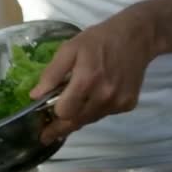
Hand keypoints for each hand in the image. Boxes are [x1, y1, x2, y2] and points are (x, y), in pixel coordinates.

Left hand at [30, 6, 156, 144]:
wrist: (135, 37)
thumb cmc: (99, 39)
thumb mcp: (70, 48)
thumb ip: (52, 73)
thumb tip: (35, 96)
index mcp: (87, 80)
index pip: (64, 112)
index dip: (52, 113)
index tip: (42, 117)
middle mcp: (104, 95)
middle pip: (76, 121)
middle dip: (60, 127)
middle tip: (46, 134)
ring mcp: (118, 102)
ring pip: (90, 120)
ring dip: (79, 116)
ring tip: (71, 108)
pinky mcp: (128, 104)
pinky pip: (105, 114)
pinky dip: (95, 109)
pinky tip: (94, 96)